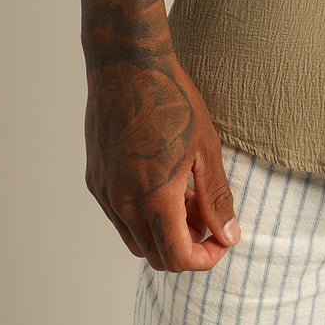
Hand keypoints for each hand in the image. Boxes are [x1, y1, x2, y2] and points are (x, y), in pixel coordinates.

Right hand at [84, 51, 240, 271]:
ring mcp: (105, 192)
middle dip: (186, 245)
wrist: (128, 65)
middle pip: (154, 255)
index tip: (221, 241)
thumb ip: (216, 198)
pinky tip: (163, 182)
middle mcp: (123, 203)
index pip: (177, 257)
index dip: (204, 258)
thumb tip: (229, 236)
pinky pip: (119, 216)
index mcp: (153, 199)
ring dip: (163, 232)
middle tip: (207, 216)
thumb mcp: (206, 149)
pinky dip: (143, 215)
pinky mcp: (95, 179)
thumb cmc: (172, 100)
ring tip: (188, 196)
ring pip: (134, 238)